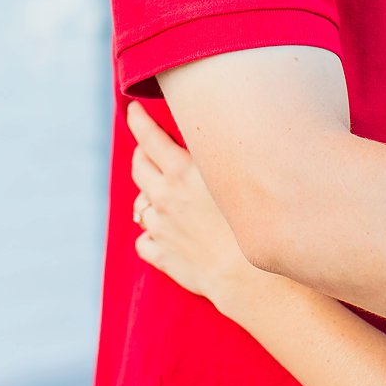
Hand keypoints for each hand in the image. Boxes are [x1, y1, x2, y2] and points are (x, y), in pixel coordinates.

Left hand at [128, 102, 266, 309]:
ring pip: (140, 205)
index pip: (149, 137)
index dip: (138, 120)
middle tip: (147, 148)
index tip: (132, 109)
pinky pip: (144, 241)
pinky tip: (162, 234)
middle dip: (140, 153)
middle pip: (139, 167)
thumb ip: (215, 154)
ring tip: (160, 196)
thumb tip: (204, 135)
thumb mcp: (234, 176)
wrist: (250, 276)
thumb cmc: (252, 221)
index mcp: (181, 172)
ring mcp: (160, 227)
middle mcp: (165, 197)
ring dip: (147, 197)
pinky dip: (150, 235)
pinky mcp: (162, 254)